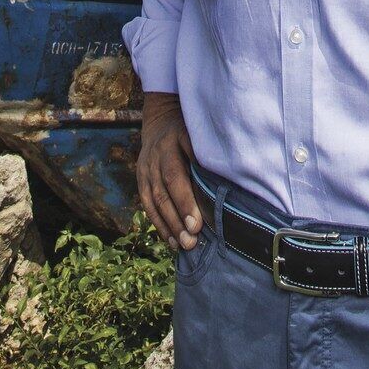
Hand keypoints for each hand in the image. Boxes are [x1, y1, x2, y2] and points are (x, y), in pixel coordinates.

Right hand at [136, 90, 202, 251]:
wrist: (161, 122)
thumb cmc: (189, 130)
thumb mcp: (198, 132)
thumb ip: (207, 152)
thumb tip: (227, 177)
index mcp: (171, 143)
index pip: (175, 176)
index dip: (184, 201)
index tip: (197, 224)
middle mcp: (154, 158)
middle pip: (164, 192)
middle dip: (178, 219)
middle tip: (191, 241)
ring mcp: (145, 170)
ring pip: (154, 202)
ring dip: (169, 226)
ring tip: (184, 246)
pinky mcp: (141, 181)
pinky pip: (147, 205)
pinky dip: (159, 224)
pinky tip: (171, 241)